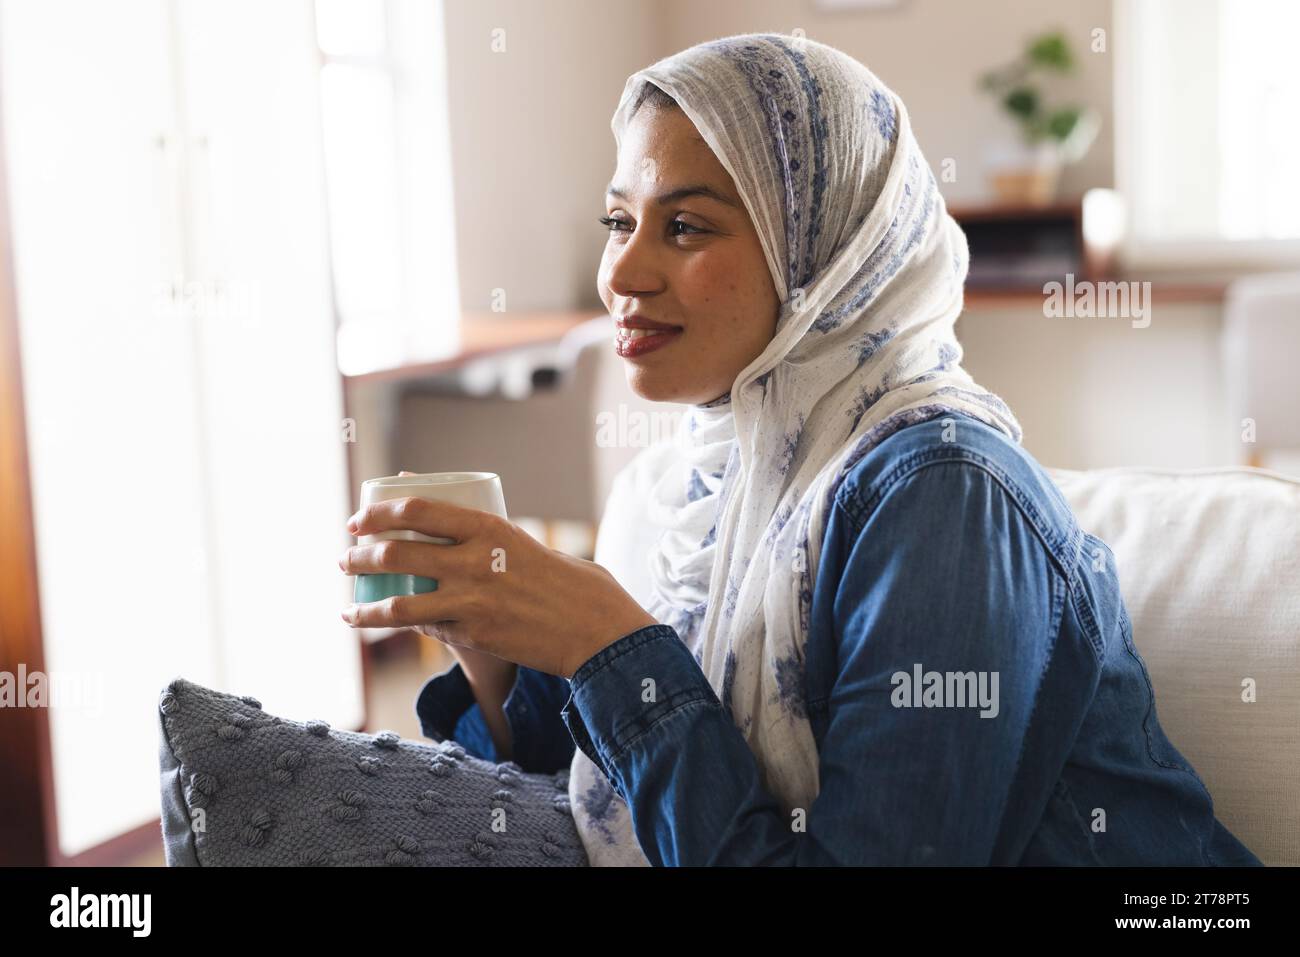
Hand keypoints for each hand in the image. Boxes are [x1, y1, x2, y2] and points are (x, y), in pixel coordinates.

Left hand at [337, 495, 656, 678]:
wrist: (595, 629)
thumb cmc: (568, 582)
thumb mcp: (523, 543)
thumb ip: (487, 539)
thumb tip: (445, 522)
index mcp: (488, 527)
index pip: (415, 510)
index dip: (377, 514)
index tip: (357, 521)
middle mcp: (473, 561)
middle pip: (395, 553)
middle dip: (359, 556)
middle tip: (347, 559)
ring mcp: (470, 602)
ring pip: (396, 604)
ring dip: (363, 605)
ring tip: (348, 605)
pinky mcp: (473, 637)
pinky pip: (424, 629)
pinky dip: (398, 626)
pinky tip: (382, 625)